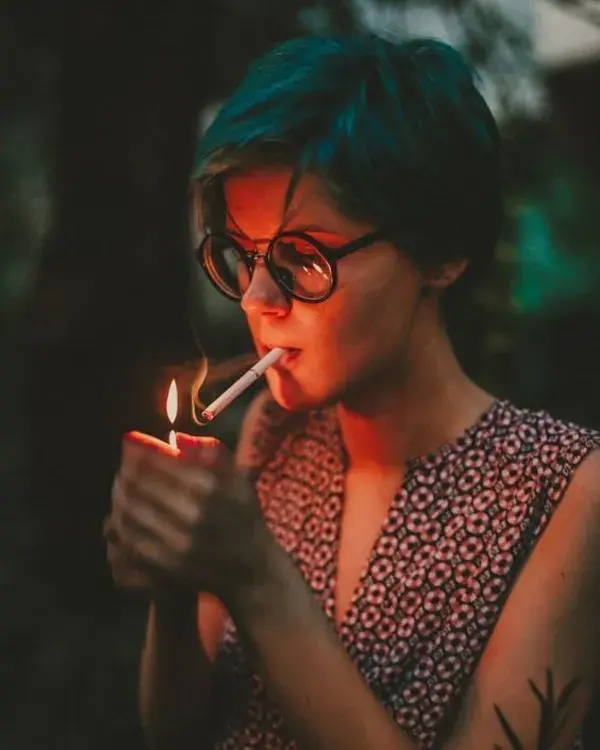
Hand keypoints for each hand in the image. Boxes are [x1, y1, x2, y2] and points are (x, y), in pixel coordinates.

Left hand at [109, 430, 274, 604]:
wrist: (252, 570)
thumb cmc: (244, 516)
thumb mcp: (238, 477)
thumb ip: (210, 451)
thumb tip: (178, 438)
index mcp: (207, 486)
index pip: (157, 459)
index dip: (138, 447)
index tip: (129, 439)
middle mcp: (190, 513)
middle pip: (136, 484)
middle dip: (125, 470)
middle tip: (123, 465)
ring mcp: (176, 543)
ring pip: (127, 512)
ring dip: (119, 496)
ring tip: (121, 487)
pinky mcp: (166, 567)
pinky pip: (128, 540)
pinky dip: (121, 526)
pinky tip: (124, 516)